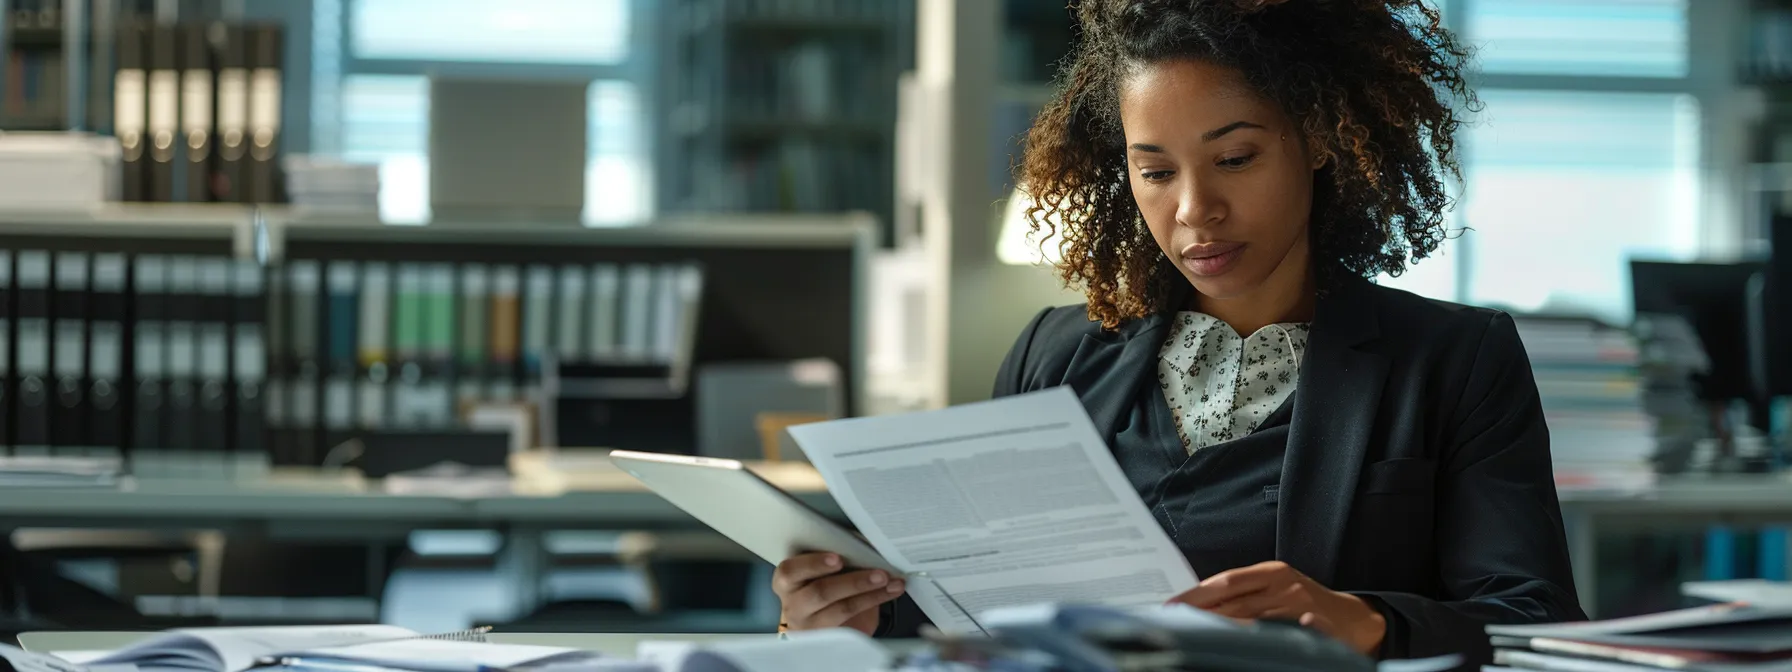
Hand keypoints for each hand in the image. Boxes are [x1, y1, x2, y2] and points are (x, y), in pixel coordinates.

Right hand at [772, 552, 905, 634]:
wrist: (825, 624)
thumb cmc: (823, 588)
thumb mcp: (821, 571)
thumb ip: (834, 558)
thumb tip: (863, 542)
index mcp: (787, 581)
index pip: (790, 571)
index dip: (813, 564)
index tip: (838, 559)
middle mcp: (794, 605)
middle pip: (820, 592)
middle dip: (853, 581)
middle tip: (878, 573)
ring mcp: (810, 625)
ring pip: (840, 609)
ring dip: (870, 593)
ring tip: (890, 582)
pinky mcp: (828, 639)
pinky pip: (854, 623)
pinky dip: (874, 604)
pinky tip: (889, 593)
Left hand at [1167, 561, 1385, 655]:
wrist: (1355, 617)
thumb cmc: (1304, 602)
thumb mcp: (1275, 588)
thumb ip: (1243, 594)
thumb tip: (1197, 606)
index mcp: (1271, 572)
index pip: (1225, 581)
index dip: (1196, 594)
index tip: (1170, 607)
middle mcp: (1285, 585)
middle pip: (1235, 601)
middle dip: (1202, 615)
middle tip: (1174, 626)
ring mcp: (1300, 606)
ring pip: (1254, 620)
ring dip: (1224, 630)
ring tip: (1196, 638)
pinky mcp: (1315, 627)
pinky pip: (1287, 634)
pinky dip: (1266, 637)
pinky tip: (1248, 645)